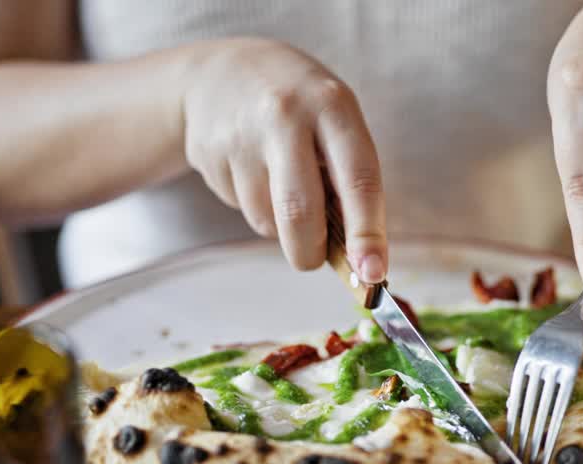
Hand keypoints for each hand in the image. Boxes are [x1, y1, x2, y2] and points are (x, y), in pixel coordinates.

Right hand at [181, 38, 386, 281]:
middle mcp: (286, 117)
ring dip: (279, 225)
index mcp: (332, 106)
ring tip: (279, 182)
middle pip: (300, 212)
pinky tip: (251, 172)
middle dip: (310, 251)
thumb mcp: (334, 120)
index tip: (373, 274)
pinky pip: (241, 209)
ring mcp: (242, 136)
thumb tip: (358, 257)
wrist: (218, 71)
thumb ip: (348, 177)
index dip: (367, 233)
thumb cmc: (298, 107)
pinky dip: (254, 206)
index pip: (358, 180)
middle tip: (314, 257)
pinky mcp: (209, 154)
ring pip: (267, 220)